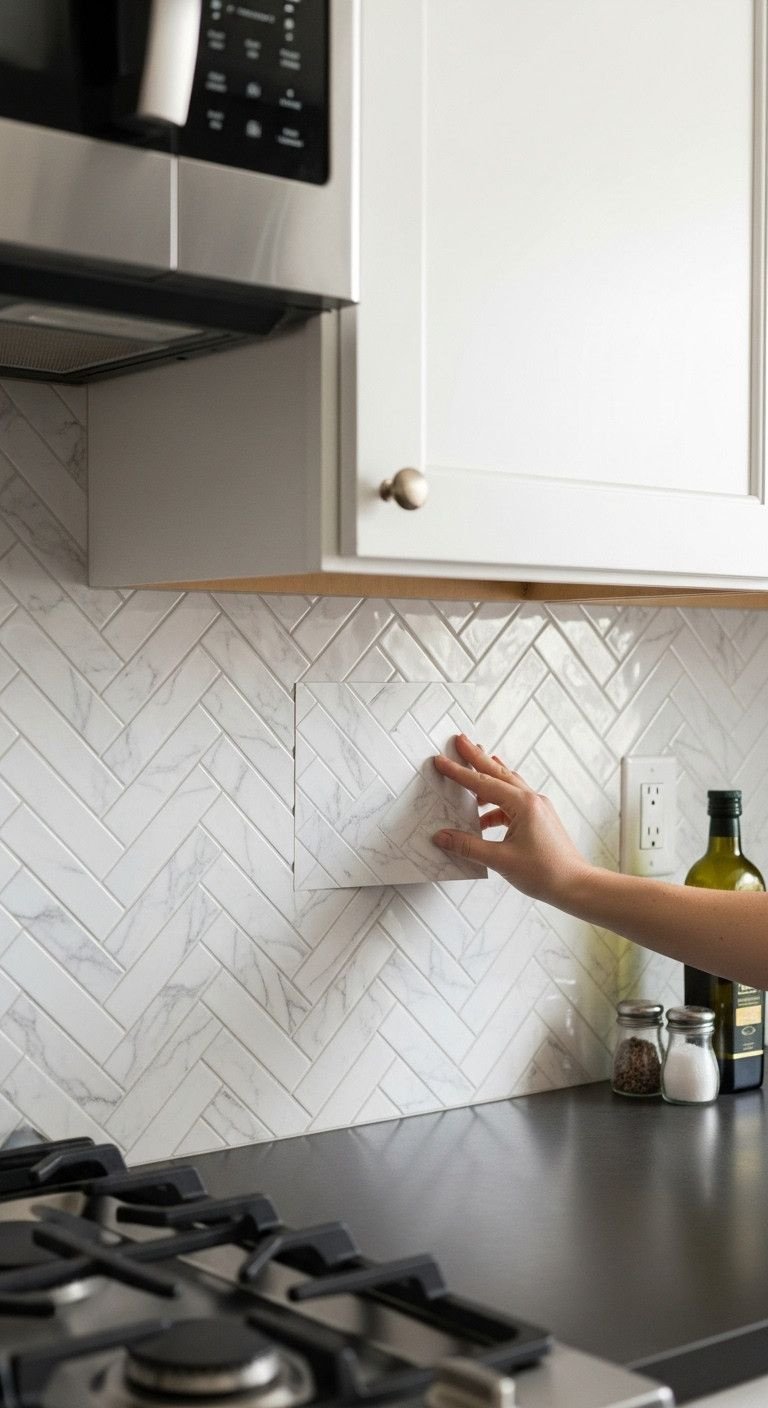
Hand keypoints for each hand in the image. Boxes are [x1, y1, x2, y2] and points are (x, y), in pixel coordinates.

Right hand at [432, 735, 591, 905]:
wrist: (575, 885)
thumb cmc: (546, 872)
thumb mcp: (501, 860)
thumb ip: (468, 846)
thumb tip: (443, 837)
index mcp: (523, 804)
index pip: (483, 784)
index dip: (459, 773)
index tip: (441, 761)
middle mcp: (532, 800)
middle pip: (498, 772)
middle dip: (477, 757)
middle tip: (460, 740)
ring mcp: (537, 808)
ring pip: (507, 784)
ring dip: (488, 774)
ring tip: (473, 764)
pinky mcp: (538, 818)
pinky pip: (512, 802)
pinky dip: (495, 802)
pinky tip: (484, 813)